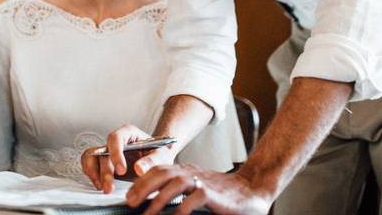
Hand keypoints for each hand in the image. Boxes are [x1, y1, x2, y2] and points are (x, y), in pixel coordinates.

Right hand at [81, 124, 175, 193]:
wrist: (158, 157)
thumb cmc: (159, 152)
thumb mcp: (161, 155)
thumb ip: (152, 161)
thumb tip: (139, 169)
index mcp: (128, 133)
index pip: (115, 138)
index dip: (115, 153)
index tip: (121, 170)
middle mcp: (115, 141)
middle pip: (102, 151)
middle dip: (104, 171)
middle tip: (109, 188)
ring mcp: (108, 151)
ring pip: (91, 156)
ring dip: (93, 173)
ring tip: (102, 187)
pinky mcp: (104, 162)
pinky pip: (89, 164)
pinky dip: (91, 174)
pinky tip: (99, 184)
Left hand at [126, 164, 272, 214]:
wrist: (252, 190)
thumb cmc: (223, 194)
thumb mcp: (197, 190)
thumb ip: (179, 194)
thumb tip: (156, 207)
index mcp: (185, 171)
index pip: (158, 170)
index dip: (141, 181)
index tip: (129, 196)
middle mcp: (191, 173)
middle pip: (162, 173)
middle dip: (143, 187)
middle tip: (130, 203)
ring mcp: (202, 181)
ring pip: (175, 183)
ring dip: (158, 199)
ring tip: (146, 214)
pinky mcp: (213, 194)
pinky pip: (194, 198)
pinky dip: (182, 208)